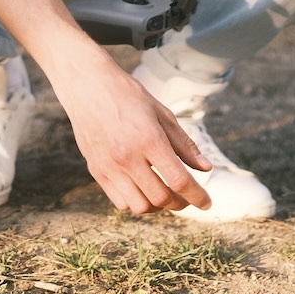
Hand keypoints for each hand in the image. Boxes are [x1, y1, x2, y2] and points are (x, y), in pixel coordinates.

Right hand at [54, 54, 212, 215]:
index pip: (179, 180)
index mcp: (148, 139)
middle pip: (161, 198)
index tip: (207, 203)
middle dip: (180, 202)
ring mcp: (109, 167)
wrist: (87, 86)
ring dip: (157, 205)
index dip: (197, 196)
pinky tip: (143, 188)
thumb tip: (206, 168)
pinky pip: (120, 202)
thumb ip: (184, 144)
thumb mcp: (161, 113)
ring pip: (140, 207)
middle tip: (187, 196)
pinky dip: (136, 201)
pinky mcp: (96, 171)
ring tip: (165, 192)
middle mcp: (127, 157)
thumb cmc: (127, 95)